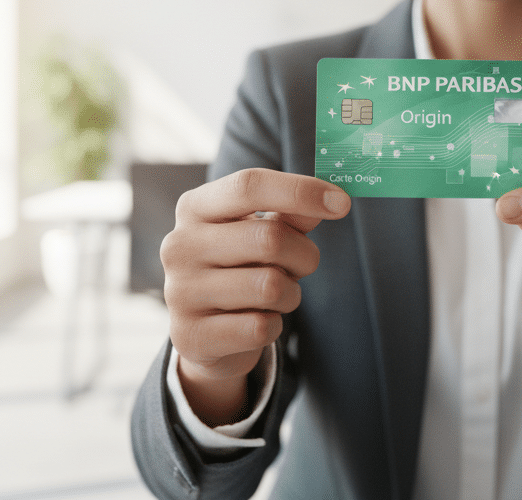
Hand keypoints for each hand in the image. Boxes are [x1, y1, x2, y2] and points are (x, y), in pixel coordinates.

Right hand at [161, 168, 350, 424]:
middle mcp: (179, 246)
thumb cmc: (240, 268)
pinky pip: (260, 327)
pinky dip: (273, 325)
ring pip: (270, 286)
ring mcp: (179, 292)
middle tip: (302, 265)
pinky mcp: (190, 335)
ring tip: (275, 296)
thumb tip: (332, 200)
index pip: (249, 185)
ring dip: (290, 294)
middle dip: (304, 255)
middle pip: (270, 238)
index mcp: (194, 208)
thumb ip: (292, 215)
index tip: (342, 202)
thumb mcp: (262, 233)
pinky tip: (256, 321)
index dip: (301, 191)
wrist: (204, 332)